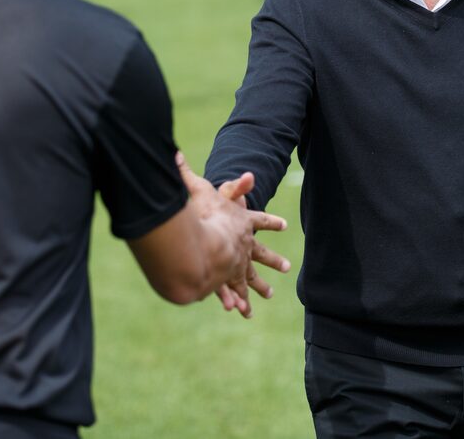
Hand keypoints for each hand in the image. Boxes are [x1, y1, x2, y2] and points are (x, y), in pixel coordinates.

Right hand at [176, 152, 289, 317]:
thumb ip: (188, 174)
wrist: (203, 246)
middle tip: (287, 267)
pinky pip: (230, 290)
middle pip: (261, 254)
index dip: (270, 221)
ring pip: (249, 277)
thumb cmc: (204, 215)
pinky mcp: (222, 280)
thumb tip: (176, 154)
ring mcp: (234, 264)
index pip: (261, 220)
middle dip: (273, 261)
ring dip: (257, 288)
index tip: (284, 225)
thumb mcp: (201, 189)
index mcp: (243, 224)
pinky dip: (234, 299)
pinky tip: (237, 309)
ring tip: (266, 296)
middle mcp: (243, 246)